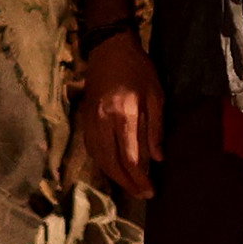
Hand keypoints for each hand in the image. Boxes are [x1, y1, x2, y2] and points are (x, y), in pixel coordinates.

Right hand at [78, 31, 163, 201]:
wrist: (109, 49)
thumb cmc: (138, 70)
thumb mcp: (156, 95)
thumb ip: (155, 128)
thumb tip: (158, 159)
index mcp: (125, 115)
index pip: (130, 157)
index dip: (139, 178)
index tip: (150, 191)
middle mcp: (104, 121)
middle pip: (112, 163)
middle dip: (127, 183)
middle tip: (141, 194)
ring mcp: (91, 121)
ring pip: (99, 158)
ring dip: (114, 176)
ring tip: (130, 185)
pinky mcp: (85, 119)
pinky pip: (92, 149)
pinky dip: (103, 163)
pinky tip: (113, 168)